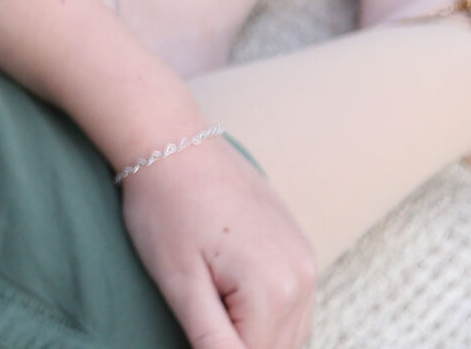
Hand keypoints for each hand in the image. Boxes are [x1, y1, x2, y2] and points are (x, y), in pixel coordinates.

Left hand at [118, 137, 314, 348]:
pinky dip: (267, 317)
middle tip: (199, 317)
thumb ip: (211, 339)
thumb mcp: (178, 282)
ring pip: (291, 334)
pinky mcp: (300, 247)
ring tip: (208, 304)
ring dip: (254, 337)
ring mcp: (307, 261)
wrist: (172, 142)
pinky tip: (229, 298)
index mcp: (274, 292)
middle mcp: (304, 279)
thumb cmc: (164, 209)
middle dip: (238, 347)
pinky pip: (294, 305)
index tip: (194, 332)